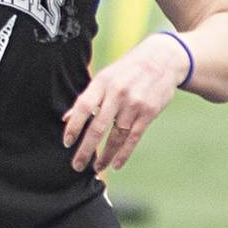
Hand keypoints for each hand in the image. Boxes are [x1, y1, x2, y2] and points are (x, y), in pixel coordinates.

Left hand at [61, 33, 188, 172]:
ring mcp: (134, 104)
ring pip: (116, 136)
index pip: (83, 107)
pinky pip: (134, 138)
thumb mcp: (105, 76)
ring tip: (97, 168)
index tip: (66, 143)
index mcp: (102, 82)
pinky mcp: (149, 112)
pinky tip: (115, 165)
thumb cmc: (126, 70)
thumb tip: (65, 119)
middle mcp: (117, 93)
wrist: (162, 59)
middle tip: (77, 165)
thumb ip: (87, 97)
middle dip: (86, 149)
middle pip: (98, 127)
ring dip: (105, 156)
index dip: (74, 126)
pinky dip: (124, 153)